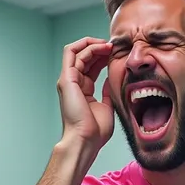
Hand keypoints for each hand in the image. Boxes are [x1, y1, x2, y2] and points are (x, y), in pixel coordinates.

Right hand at [56, 36, 113, 150]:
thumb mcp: (107, 107)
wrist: (86, 140)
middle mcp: (73, 83)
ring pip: (77, 51)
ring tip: (109, 45)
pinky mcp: (67, 78)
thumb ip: (107, 92)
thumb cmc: (96, 131)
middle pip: (84, 56)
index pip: (91, 66)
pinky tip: (101, 46)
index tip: (117, 53)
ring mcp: (68, 80)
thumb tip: (110, 80)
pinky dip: (85, 45)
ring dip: (93, 44)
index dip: (103, 56)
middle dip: (99, 48)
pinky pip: (71, 52)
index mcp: (83, 90)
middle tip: (115, 46)